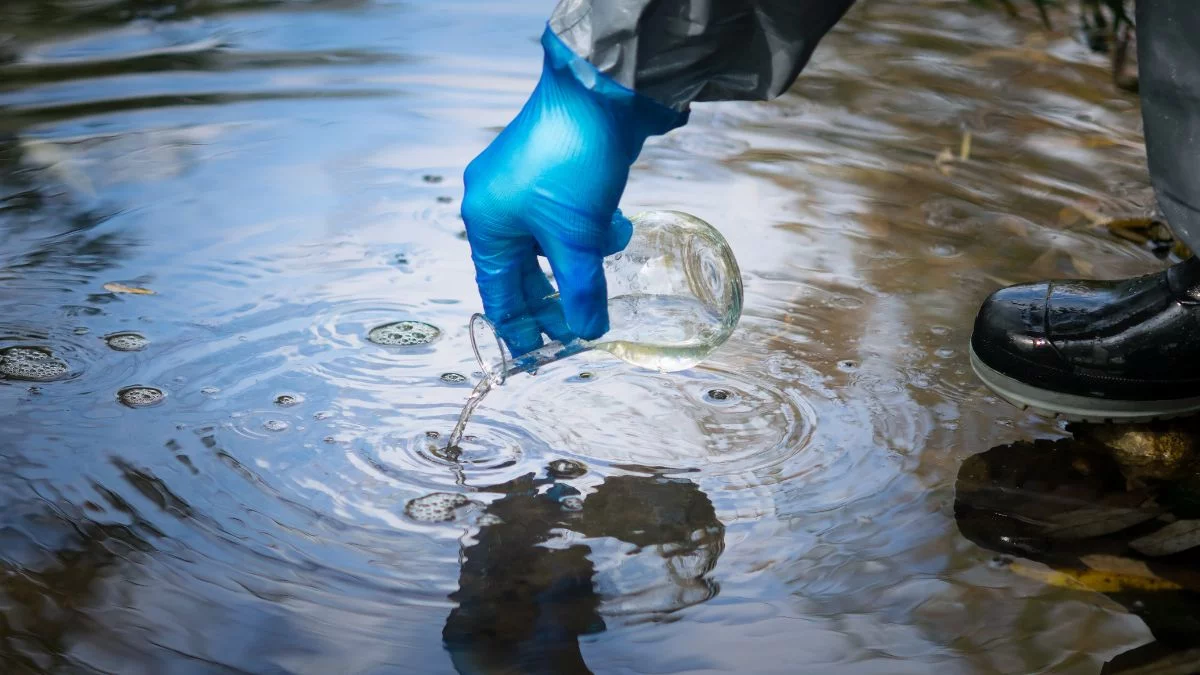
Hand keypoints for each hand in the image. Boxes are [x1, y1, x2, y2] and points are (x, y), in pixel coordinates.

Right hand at [461, 26, 685, 355]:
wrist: (602, 91)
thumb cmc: (573, 161)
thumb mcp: (578, 238)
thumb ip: (581, 290)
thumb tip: (589, 331)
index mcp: (486, 220)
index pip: (496, 291)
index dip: (519, 327)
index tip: (539, 357)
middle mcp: (498, 201)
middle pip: (523, 270)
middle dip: (554, 298)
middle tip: (578, 330)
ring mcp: (527, 183)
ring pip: (552, 242)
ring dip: (580, 258)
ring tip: (604, 266)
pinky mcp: (556, 169)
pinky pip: (568, 216)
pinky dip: (590, 228)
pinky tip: (615, 225)